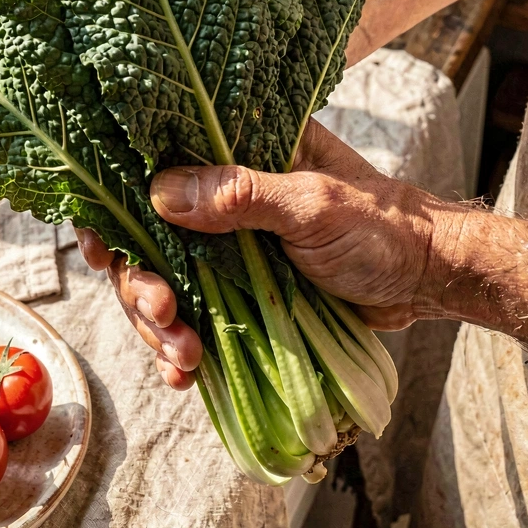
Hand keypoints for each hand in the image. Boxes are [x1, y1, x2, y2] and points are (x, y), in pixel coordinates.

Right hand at [76, 118, 447, 388]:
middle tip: (163, 315)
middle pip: (146, 237)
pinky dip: (182, 347)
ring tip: (185, 359)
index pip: (154, 167)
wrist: (425, 277)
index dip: (115, 207)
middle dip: (142, 283)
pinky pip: (194, 316)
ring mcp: (226, 246)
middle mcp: (220, 195)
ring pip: (164, 282)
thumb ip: (242, 194)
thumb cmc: (380, 226)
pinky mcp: (239, 288)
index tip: (102, 248)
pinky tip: (185, 375)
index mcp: (234, 152)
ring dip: (160, 325)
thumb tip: (160, 193)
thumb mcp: (313, 204)